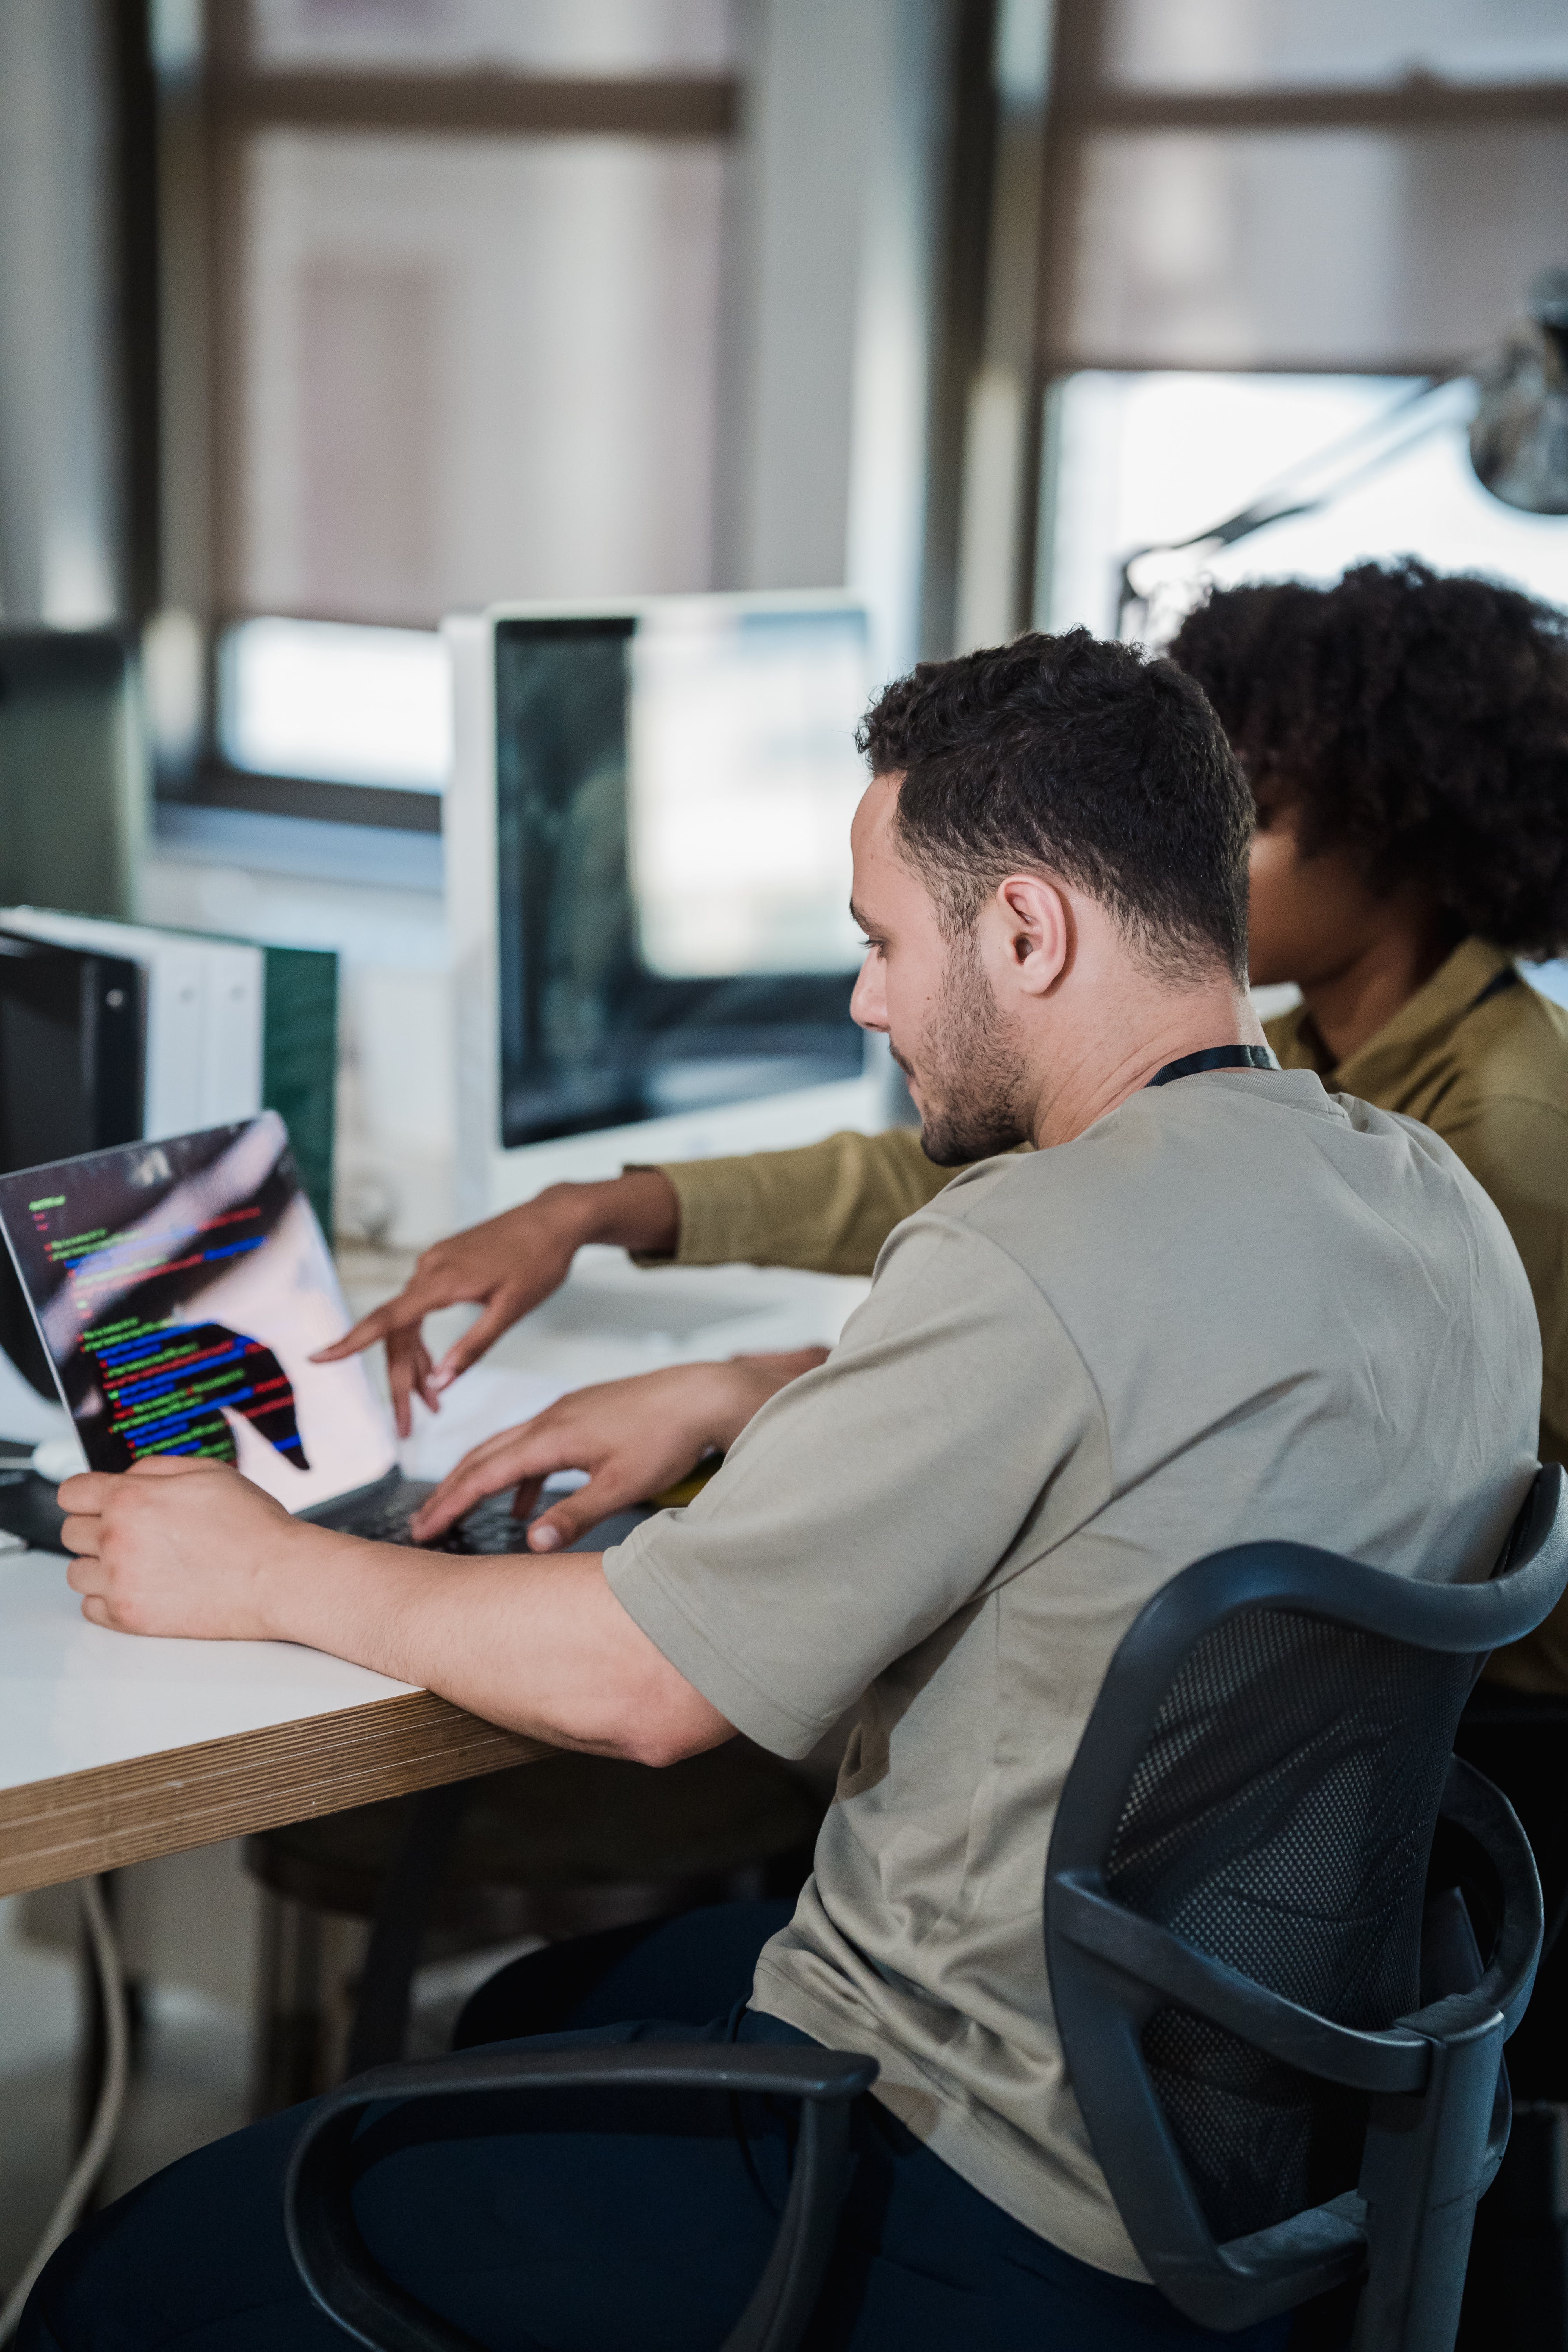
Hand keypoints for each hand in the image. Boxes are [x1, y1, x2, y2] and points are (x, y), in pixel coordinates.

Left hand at [58, 1455, 320, 1639]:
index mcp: (131, 1497)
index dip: (86, 1495)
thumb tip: (125, 1477)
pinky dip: (108, 1598)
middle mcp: (117, 1538)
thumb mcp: (208, 1471)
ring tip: (136, 1564)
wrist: (277, 1577)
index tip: (96, 1502)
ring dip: (99, 1566)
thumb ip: (155, 1468)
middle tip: (129, 1533)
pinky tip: (139, 1588)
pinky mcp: (129, 1617)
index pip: (70, 1492)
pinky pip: (90, 1608)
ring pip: (75, 1572)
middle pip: (70, 1532)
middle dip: (95, 1528)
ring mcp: (120, 1581)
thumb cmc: (252, 1526)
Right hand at [312, 1171, 679, 1437]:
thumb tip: (438, 1382)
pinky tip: (436, 1366)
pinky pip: (420, 1308)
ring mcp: (434, 1264)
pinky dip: (424, 1340)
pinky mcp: (444, 1264)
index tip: (319, 1358)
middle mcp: (429, 1269)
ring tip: (431, 1406)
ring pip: (409, 1323)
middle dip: (400, 1381)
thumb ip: (473, 1347)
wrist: (555, 1218)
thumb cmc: (539, 1261)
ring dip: (415, 1364)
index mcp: (442, 1281)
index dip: (350, 1341)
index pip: (387, 1319)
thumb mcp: (511, 1311)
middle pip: (397, 1333)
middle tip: (406, 1425)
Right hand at [407, 1347, 828, 1549]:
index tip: (422, 1528)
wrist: (703, 1393)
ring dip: (482, 1478)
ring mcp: (566, 1412)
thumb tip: (531, 1541)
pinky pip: (535, 1445)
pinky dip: (520, 1473)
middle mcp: (550, 1418)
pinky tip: (526, 1502)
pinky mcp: (582, 1414)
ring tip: (462, 1511)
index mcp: (552, 1436)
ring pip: (507, 1447)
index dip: (449, 1502)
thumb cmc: (668, 1437)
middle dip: (450, 1489)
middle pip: (484, 1455)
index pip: (485, 1473)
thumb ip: (575, 1514)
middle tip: (424, 1522)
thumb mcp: (623, 1484)